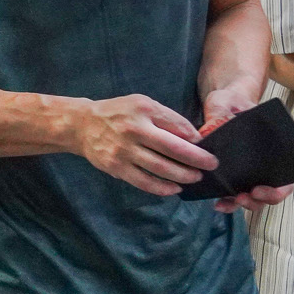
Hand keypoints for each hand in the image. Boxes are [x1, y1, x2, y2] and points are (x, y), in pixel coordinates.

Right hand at [68, 94, 215, 196]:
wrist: (82, 124)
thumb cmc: (118, 113)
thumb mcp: (142, 104)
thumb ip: (167, 118)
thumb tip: (194, 139)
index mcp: (143, 111)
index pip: (178, 127)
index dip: (197, 141)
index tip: (207, 149)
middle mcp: (133, 130)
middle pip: (173, 150)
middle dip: (197, 161)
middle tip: (211, 166)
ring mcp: (123, 151)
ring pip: (161, 169)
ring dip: (183, 176)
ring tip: (195, 178)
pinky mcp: (116, 167)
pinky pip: (144, 182)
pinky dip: (162, 188)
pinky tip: (174, 188)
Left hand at [197, 87, 292, 212]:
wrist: (223, 103)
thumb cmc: (231, 102)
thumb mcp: (226, 102)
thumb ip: (221, 112)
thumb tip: (212, 130)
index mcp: (275, 150)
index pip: (286, 177)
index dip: (277, 190)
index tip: (259, 189)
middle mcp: (266, 165)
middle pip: (270, 192)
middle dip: (257, 200)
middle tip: (242, 197)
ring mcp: (249, 172)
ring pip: (252, 197)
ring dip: (240, 204)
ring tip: (225, 203)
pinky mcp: (232, 175)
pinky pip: (233, 194)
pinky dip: (227, 201)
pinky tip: (216, 202)